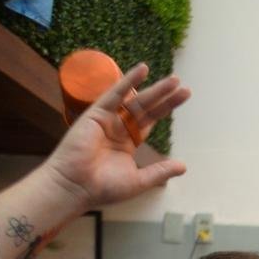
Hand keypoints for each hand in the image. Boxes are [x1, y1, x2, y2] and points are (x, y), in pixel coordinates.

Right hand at [43, 64, 189, 212]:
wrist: (75, 188)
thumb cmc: (103, 188)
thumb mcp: (138, 180)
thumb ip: (160, 171)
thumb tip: (183, 166)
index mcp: (127, 142)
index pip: (150, 120)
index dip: (165, 108)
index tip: (183, 97)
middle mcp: (118, 128)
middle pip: (146, 108)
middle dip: (165, 97)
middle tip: (183, 86)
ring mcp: (107, 120)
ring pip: (135, 100)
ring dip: (154, 90)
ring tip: (174, 80)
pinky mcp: (96, 114)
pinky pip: (114, 94)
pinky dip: (127, 81)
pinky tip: (142, 70)